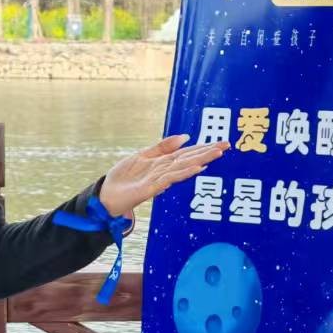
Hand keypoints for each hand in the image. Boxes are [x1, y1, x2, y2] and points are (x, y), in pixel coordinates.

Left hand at [98, 134, 228, 216]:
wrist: (106, 195)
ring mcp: (160, 179)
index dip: (203, 147)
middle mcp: (165, 171)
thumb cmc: (123, 177)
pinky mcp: (152, 188)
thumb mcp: (142, 155)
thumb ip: (162, 146)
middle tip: (226, 145)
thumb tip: (185, 137)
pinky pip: (170, 178)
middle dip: (207, 152)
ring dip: (200, 160)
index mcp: (163, 163)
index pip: (186, 153)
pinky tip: (196, 167)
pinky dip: (184, 172)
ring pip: (183, 167)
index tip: (220, 142)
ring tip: (216, 153)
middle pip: (189, 158)